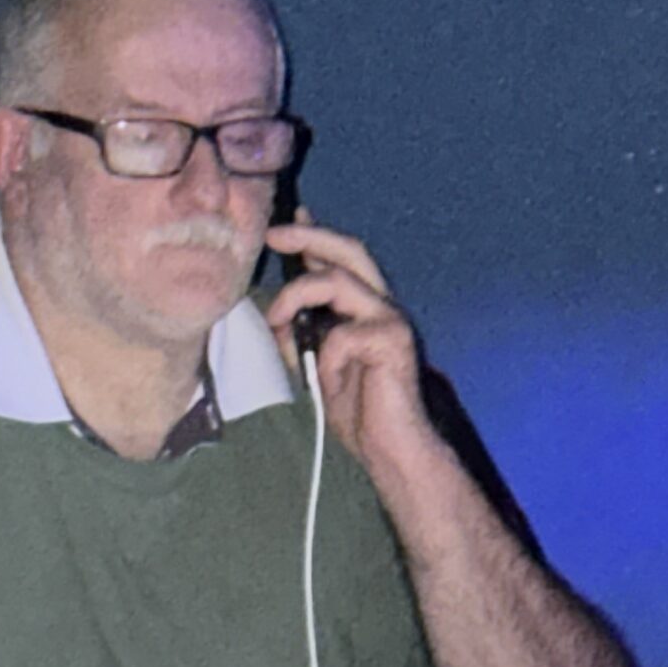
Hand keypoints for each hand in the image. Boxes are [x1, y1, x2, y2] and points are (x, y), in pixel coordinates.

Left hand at [264, 210, 432, 468]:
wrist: (390, 447)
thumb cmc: (357, 409)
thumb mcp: (317, 365)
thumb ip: (304, 335)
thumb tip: (278, 314)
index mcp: (366, 309)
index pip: (341, 260)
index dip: (315, 235)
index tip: (289, 219)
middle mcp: (382, 306)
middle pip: (350, 251)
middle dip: (310, 236)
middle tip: (275, 234)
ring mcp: (391, 320)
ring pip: (338, 281)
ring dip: (297, 295)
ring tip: (276, 320)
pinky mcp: (393, 341)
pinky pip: (342, 334)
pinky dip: (324, 356)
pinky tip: (326, 381)